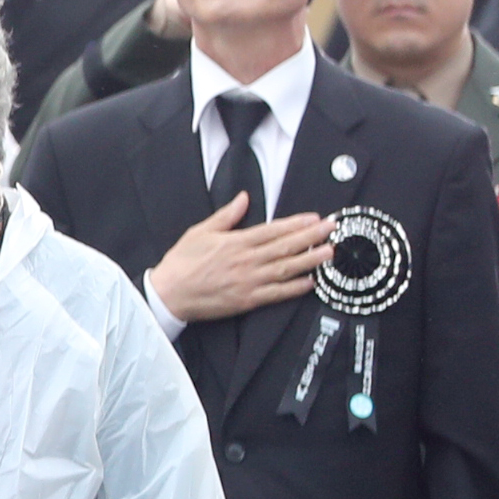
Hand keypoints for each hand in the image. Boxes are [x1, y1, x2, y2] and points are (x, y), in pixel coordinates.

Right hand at [145, 195, 329, 323]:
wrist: (167, 294)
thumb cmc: (181, 263)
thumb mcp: (200, 232)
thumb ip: (226, 215)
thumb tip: (244, 198)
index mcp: (235, 242)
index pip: (273, 230)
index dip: (296, 223)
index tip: (314, 218)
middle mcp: (246, 261)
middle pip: (285, 247)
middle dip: (311, 237)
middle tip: (331, 229)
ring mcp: (248, 281)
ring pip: (286, 268)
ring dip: (310, 260)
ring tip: (329, 252)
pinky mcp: (247, 300)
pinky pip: (277, 293)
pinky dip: (295, 288)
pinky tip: (310, 282)